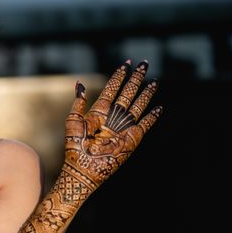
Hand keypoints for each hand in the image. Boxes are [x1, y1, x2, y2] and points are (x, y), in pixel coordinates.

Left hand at [64, 59, 162, 190]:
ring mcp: (123, 128)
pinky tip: (158, 108)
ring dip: (145, 94)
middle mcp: (113, 118)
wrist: (83, 168)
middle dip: (135, 79)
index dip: (119, 77)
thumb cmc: (74, 147)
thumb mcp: (73, 121)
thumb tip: (80, 84)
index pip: (112, 89)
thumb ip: (78, 102)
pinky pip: (144, 126)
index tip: (126, 65)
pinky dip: (151, 117)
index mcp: (99, 112)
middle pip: (127, 94)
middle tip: (143, 64)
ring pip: (137, 106)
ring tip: (153, 81)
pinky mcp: (131, 140)